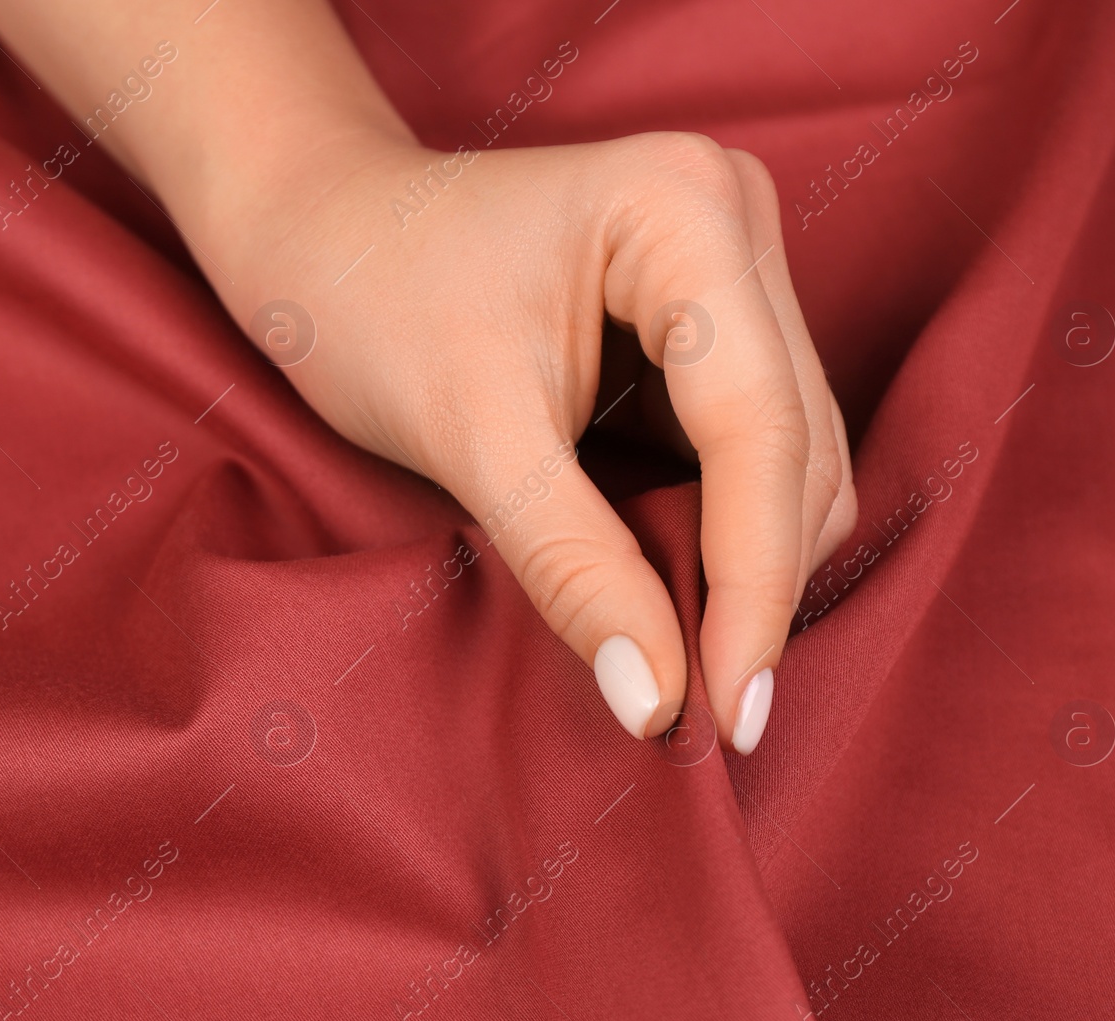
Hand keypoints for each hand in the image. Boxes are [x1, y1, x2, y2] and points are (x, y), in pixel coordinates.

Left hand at [220, 130, 856, 751]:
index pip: (760, 430)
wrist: (319, 236)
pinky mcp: (708, 323)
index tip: (731, 716)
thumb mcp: (468, 433)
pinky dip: (713, 534)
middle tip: (692, 713)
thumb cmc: (368, 299)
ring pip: (788, 462)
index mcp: (684, 210)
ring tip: (671, 662)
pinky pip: (746, 455)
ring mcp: (729, 270)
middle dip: (750, 586)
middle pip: (795, 449)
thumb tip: (659, 699)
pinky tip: (660, 591)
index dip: (753, 586)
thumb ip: (572, 563)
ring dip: (739, 569)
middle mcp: (732, 222)